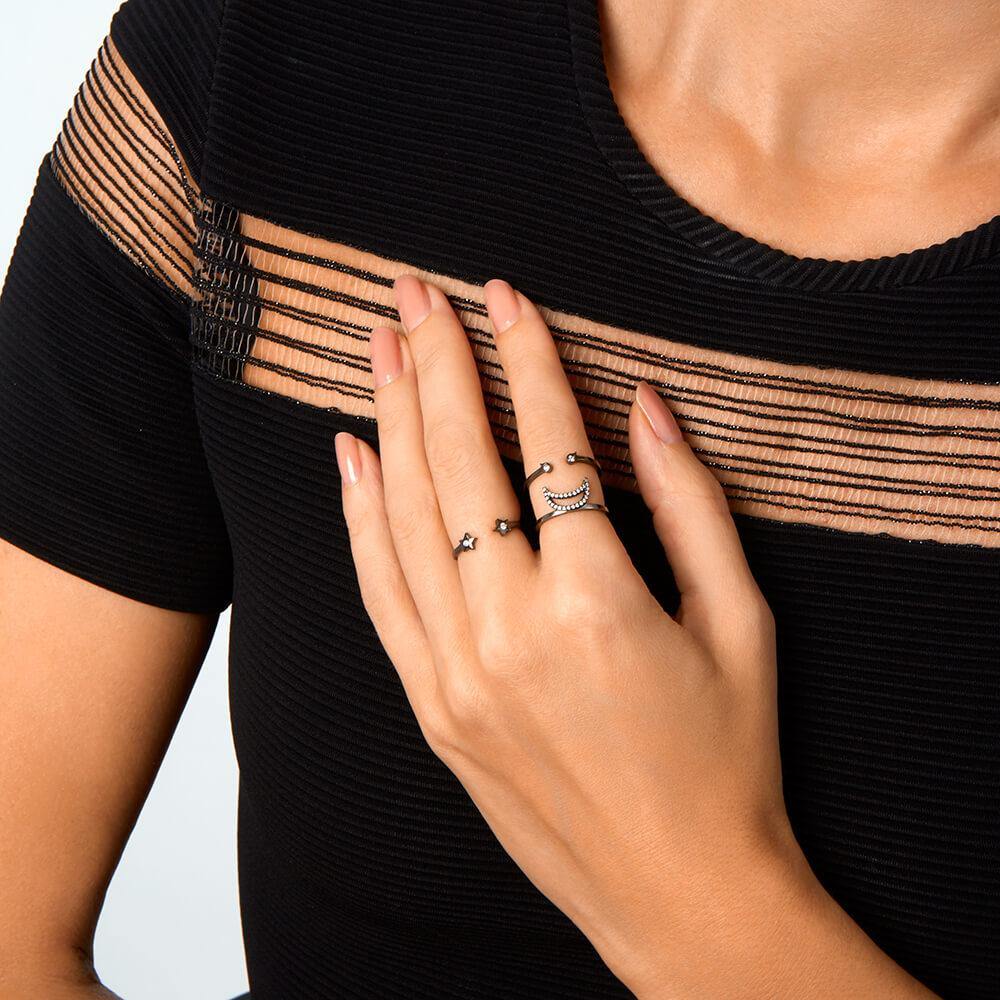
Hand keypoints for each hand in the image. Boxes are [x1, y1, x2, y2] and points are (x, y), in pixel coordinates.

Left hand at [336, 275, 929, 997]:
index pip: (551, 445)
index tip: (506, 296)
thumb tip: (650, 406)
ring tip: (381, 347)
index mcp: (598, 604)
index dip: (529, 358)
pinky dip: (360, 518)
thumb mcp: (743, 624)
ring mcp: (455, 674)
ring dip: (391, 421)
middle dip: (437, 365)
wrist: (677, 891)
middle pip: (459, 463)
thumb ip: (694, 505)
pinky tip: (351, 454)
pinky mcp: (430, 707)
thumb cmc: (728, 759)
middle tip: (414, 293)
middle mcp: (510, 632)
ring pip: (405, 518)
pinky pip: (379, 593)